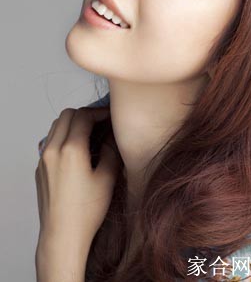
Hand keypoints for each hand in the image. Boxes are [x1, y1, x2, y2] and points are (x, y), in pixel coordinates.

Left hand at [35, 106, 121, 264]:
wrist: (62, 236)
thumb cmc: (87, 211)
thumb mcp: (107, 177)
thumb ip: (112, 150)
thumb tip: (113, 134)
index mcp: (70, 149)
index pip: (83, 116)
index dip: (100, 112)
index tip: (111, 116)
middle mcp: (52, 150)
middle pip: (67, 115)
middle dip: (85, 114)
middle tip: (101, 123)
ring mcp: (43, 159)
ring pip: (56, 126)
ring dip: (73, 123)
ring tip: (90, 134)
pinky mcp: (39, 169)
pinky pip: (50, 141)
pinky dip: (64, 136)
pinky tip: (78, 150)